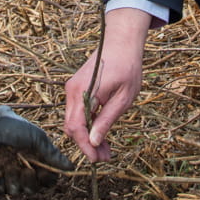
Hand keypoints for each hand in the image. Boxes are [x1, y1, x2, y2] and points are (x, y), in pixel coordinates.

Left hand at [0, 102, 72, 196]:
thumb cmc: (16, 129)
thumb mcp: (37, 139)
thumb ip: (52, 155)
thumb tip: (71, 168)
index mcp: (38, 164)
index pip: (48, 181)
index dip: (46, 179)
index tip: (42, 172)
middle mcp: (26, 173)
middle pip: (33, 190)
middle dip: (29, 181)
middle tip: (25, 168)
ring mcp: (10, 177)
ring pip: (16, 192)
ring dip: (13, 178)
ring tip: (8, 163)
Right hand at [64, 10, 149, 161]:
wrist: (121, 41)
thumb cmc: (127, 66)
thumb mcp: (123, 98)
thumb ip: (106, 120)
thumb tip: (94, 142)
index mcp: (83, 91)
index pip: (76, 127)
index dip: (85, 146)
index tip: (97, 159)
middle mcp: (72, 90)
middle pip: (71, 127)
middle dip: (86, 144)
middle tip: (105, 156)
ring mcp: (73, 88)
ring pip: (73, 121)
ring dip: (87, 136)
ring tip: (105, 149)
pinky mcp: (77, 88)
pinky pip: (77, 112)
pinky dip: (87, 124)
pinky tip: (100, 132)